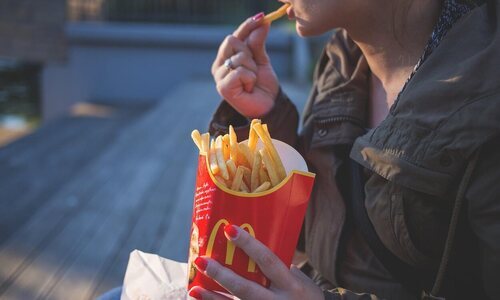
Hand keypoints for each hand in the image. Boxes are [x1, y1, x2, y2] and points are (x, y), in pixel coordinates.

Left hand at [188, 225, 322, 299]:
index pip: (267, 260)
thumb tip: (248, 244)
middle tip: (201, 260)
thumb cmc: (304, 295)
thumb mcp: (299, 279)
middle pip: (245, 288)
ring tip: (194, 289)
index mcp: (291, 284)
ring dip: (213, 298)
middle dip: (221, 275)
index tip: (229, 229)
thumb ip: (277, 266)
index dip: (248, 245)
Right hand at [211, 13, 279, 117]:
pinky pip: (240, 71)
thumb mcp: (262, 60)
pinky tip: (249, 88)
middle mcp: (219, 66)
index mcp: (225, 58)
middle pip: (231, 41)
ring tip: (252, 82)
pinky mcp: (223, 87)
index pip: (234, 36)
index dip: (246, 26)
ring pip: (239, 57)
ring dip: (252, 69)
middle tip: (254, 68)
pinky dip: (250, 78)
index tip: (261, 17)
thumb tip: (262, 22)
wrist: (268, 106)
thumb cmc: (262, 86)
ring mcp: (219, 77)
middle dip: (249, 52)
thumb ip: (258, 42)